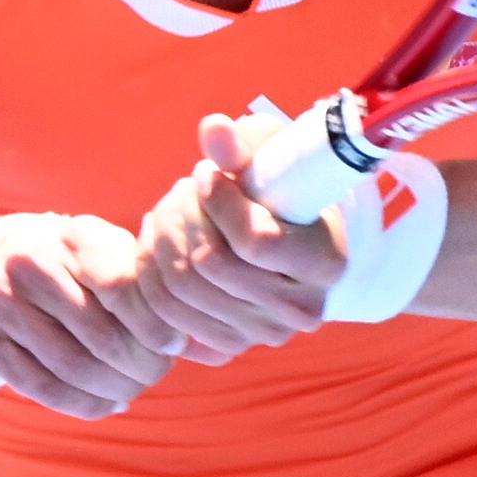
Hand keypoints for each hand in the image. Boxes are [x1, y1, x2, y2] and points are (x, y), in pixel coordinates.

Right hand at [0, 215, 185, 417]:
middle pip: (101, 336)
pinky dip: (82, 404)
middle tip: (157, 373)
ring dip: (114, 388)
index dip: (154, 324)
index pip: (121, 288)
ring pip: (72, 367)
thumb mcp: (106, 255)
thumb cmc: (73, 269)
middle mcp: (28, 262)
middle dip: (140, 365)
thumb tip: (192, 337)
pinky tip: (107, 402)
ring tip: (134, 388)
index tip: (174, 344)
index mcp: (71, 236)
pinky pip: (41, 387)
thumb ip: (145, 284)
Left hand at [132, 112, 349, 364]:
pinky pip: (164, 318)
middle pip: (211, 266)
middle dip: (182, 216)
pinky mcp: (224, 347)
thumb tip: (212, 129)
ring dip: (161, 241)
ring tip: (168, 211)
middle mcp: (300, 310)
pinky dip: (151, 276)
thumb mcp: (272, 154)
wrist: (283, 234)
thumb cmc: (280, 186)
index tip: (207, 173)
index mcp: (325, 263)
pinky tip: (161, 245)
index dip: (218, 202)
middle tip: (182, 190)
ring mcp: (261, 335)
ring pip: (181, 292)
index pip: (255, 241)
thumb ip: (244, 144)